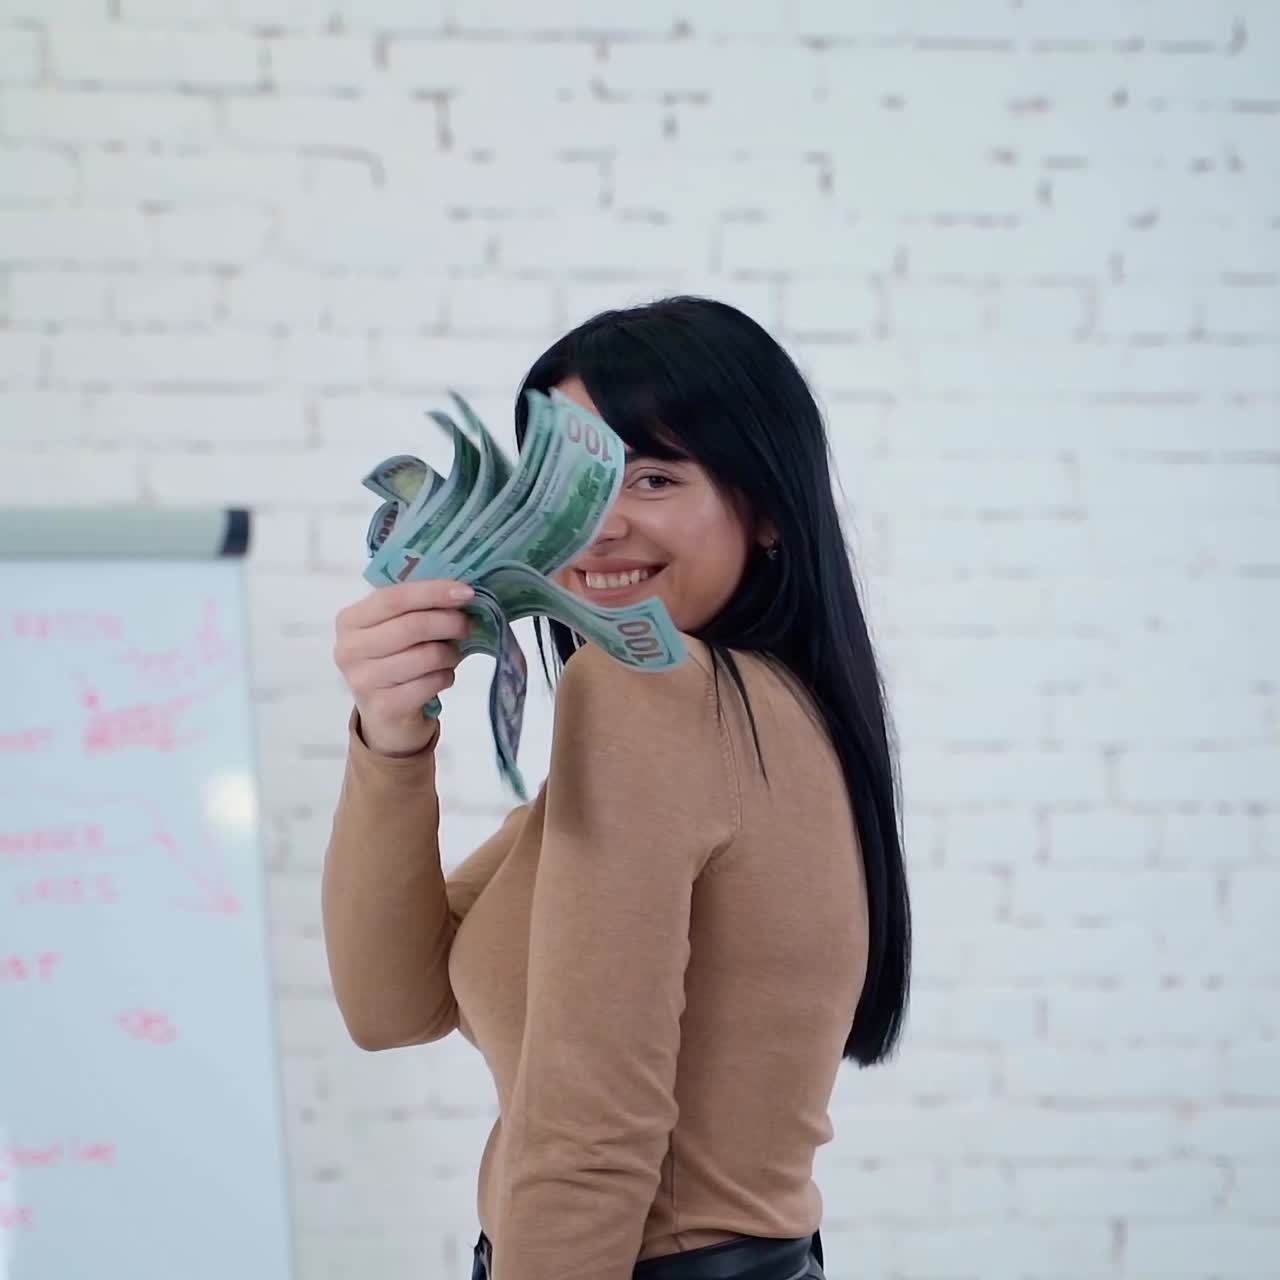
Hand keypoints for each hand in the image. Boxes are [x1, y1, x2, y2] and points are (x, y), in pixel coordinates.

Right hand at [333, 580, 473, 756]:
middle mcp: (349, 649)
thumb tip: (460, 593)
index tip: (466, 592)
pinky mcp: (384, 707)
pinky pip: (431, 683)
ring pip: (426, 656)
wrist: (386, 717)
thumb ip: (417, 608)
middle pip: (412, 626)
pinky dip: (446, 677)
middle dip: (449, 623)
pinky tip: (441, 677)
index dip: (433, 592)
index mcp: (350, 621)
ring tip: (451, 656)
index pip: (393, 598)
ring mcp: (363, 681)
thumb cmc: (395, 662)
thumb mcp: (396, 628)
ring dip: (450, 653)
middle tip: (467, 625)